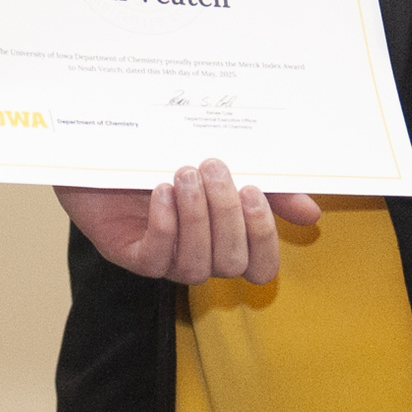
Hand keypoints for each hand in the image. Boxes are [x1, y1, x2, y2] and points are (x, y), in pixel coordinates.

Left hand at [56, 160, 324, 283]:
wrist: (101, 141)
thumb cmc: (164, 153)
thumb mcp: (220, 165)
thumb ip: (267, 188)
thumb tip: (310, 213)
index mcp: (223, 238)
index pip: (260, 269)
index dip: (264, 240)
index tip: (254, 192)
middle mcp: (197, 255)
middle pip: (231, 264)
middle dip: (226, 215)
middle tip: (212, 166)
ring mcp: (162, 258)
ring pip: (195, 267)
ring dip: (195, 218)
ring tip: (183, 173)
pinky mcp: (127, 253)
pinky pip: (154, 259)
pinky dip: (163, 225)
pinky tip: (160, 192)